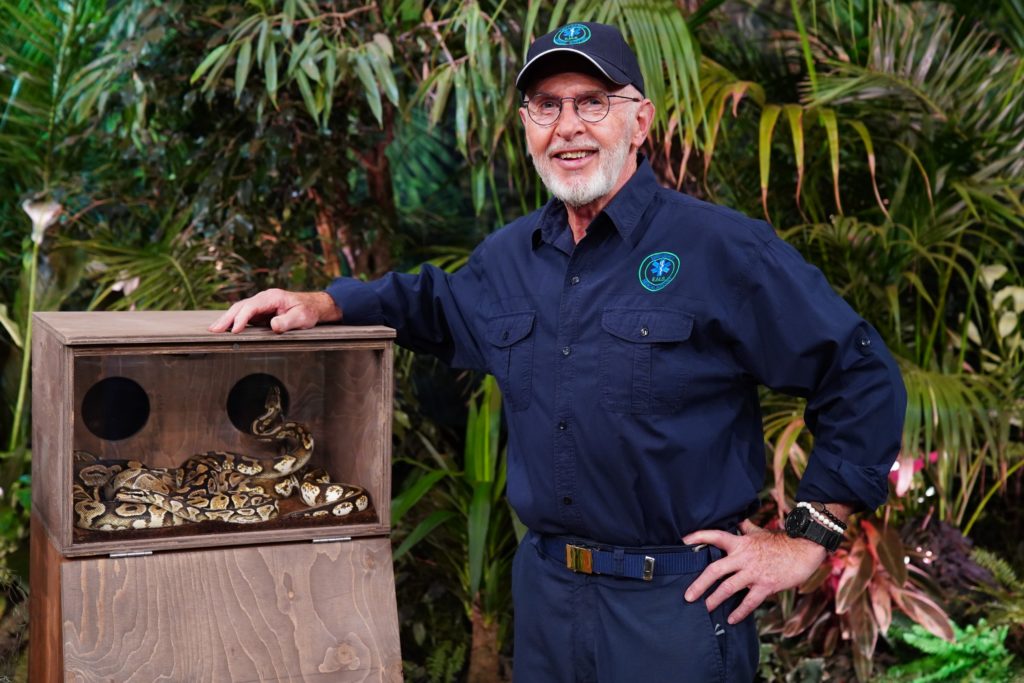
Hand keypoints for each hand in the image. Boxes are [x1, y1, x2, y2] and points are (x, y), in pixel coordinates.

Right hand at [208, 289, 340, 333]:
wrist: (312, 306)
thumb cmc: (308, 311)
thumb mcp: (302, 317)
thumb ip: (288, 321)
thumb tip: (273, 326)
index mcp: (272, 297)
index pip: (252, 306)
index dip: (242, 318)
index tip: (235, 330)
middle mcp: (263, 298)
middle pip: (241, 306)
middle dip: (227, 318)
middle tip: (214, 330)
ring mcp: (260, 304)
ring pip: (239, 310)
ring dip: (226, 319)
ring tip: (213, 330)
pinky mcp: (259, 311)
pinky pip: (243, 315)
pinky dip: (233, 321)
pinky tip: (224, 328)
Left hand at [682, 519, 826, 623]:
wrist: (805, 549)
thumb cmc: (782, 542)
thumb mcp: (760, 533)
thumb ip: (746, 528)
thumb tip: (738, 520)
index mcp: (741, 543)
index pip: (715, 536)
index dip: (698, 537)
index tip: (682, 542)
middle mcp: (744, 557)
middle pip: (715, 570)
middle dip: (699, 584)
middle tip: (687, 596)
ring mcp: (754, 572)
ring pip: (728, 588)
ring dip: (714, 600)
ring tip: (705, 609)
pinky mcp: (766, 585)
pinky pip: (749, 601)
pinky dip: (739, 612)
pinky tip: (731, 619)